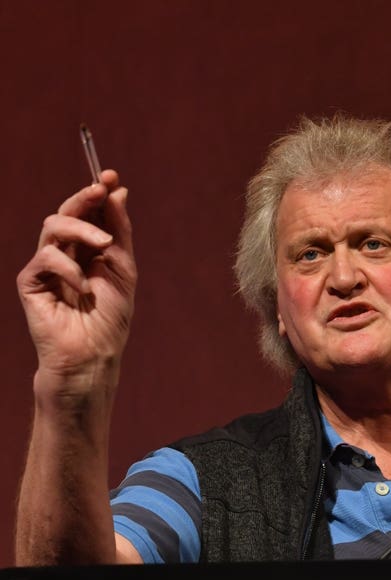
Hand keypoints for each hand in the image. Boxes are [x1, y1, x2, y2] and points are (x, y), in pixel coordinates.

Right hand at [17, 169, 136, 393]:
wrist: (94, 356)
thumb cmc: (110, 319)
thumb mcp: (123, 270)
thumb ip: (119, 231)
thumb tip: (117, 190)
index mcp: (88, 250)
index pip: (89, 213)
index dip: (97, 192)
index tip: (110, 176)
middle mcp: (66, 254)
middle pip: (68, 212)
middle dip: (85, 197)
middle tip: (100, 189)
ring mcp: (46, 267)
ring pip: (53, 226)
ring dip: (81, 229)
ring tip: (103, 245)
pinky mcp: (30, 282)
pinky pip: (45, 258)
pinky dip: (69, 268)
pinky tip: (83, 288)